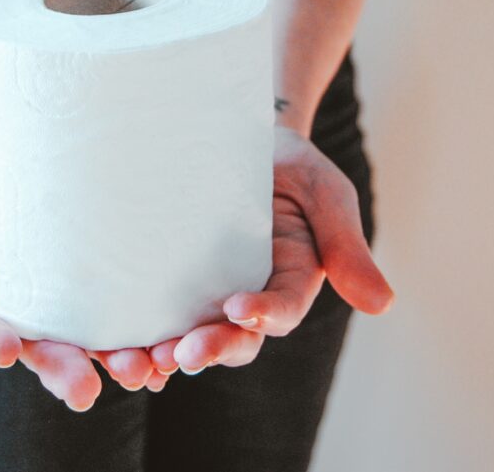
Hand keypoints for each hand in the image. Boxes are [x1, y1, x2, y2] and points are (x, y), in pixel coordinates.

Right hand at [0, 162, 156, 409]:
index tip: (8, 347)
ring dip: (116, 363)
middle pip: (41, 349)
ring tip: (141, 372)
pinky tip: (172, 353)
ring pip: (93, 345)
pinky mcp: (112, 289)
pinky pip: (132, 321)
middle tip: (83, 389)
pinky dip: (151, 339)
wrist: (28, 150)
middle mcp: (25, 313)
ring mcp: (71, 305)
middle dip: (60, 371)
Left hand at [148, 125, 393, 374]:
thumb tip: (383, 305)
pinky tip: (110, 349)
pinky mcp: (167, 279)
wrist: (235, 131)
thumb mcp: (324, 191)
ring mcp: (206, 289)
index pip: (282, 309)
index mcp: (291, 278)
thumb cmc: (288, 163)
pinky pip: (153, 313)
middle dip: (210, 348)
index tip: (239, 309)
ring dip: (166, 355)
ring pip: (190, 335)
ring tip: (140, 362)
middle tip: (181, 355)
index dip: (264, 315)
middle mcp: (249, 293)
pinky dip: (135, 335)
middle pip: (234, 337)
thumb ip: (347, 245)